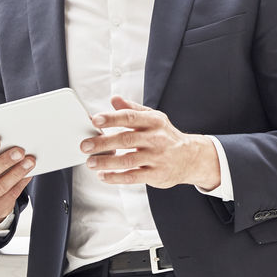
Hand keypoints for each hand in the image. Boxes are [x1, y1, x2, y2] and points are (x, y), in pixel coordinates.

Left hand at [81, 95, 220, 189]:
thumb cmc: (167, 136)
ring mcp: (157, 157)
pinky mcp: (156, 174)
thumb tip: (114, 99)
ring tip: (91, 162)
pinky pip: (133, 176)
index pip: (130, 117)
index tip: (95, 120)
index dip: (112, 118)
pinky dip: (116, 177)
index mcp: (154, 121)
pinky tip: (104, 175)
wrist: (191, 157)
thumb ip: (132, 109)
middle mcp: (156, 138)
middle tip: (85, 145)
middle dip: (103, 143)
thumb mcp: (153, 118)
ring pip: (128, 160)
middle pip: (126, 139)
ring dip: (107, 162)